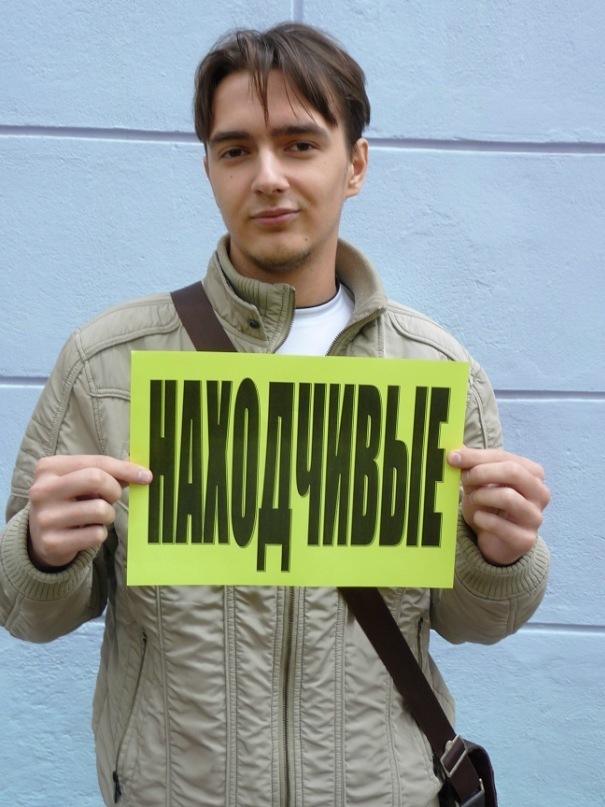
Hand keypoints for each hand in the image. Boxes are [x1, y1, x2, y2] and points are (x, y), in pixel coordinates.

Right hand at [28, 455, 151, 570]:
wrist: (40, 536)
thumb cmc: (69, 501)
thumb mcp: (80, 481)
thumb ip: (108, 472)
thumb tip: (140, 470)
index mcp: (49, 468)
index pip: (96, 462)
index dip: (125, 469)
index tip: (146, 476)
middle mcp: (42, 490)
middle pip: (96, 479)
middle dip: (114, 490)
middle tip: (112, 498)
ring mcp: (45, 518)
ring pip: (100, 509)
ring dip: (108, 514)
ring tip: (96, 516)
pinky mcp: (52, 543)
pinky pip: (96, 535)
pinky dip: (99, 533)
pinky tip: (86, 532)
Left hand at [447, 447, 549, 565]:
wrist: (493, 540)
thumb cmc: (488, 505)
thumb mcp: (479, 481)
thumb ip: (471, 464)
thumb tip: (456, 450)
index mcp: (532, 473)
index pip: (504, 457)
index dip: (476, 456)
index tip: (453, 457)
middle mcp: (540, 493)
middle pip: (513, 471)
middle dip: (482, 472)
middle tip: (464, 479)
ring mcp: (535, 517)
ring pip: (508, 497)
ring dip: (482, 496)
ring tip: (474, 499)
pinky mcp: (525, 540)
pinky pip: (499, 525)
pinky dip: (482, 519)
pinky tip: (479, 518)